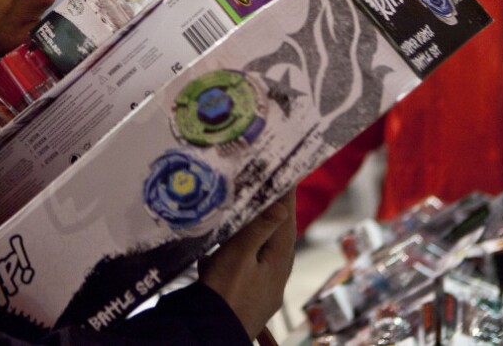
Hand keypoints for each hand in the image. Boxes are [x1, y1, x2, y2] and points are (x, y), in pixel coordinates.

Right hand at [197, 188, 295, 338]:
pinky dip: (252, 244)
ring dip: (264, 226)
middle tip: (274, 184)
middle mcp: (279, 270)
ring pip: (269, 247)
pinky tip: (241, 242)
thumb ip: (259, 231)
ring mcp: (268, 284)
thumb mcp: (239, 256)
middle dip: (277, 208)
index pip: (285, 218)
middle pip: (280, 232)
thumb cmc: (225, 291)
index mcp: (278, 258)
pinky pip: (257, 260)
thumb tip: (283, 206)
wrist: (214, 330)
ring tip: (260, 207)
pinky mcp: (255, 291)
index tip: (288, 172)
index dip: (286, 195)